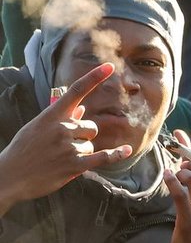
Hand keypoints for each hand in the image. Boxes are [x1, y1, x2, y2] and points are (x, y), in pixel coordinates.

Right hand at [0, 64, 130, 213]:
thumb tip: (83, 109)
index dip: (94, 77)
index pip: (76, 91)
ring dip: (81, 153)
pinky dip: (115, 155)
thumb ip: (61, 118)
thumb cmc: (24, 150)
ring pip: (91, 144)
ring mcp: (68, 146)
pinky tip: (127, 150)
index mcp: (52, 115)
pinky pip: (101, 157)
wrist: (9, 176)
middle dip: (83, 136)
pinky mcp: (73, 165)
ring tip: (59, 159)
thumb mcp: (37, 128)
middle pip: (91, 127)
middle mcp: (61, 128)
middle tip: (61, 147)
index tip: (110, 66)